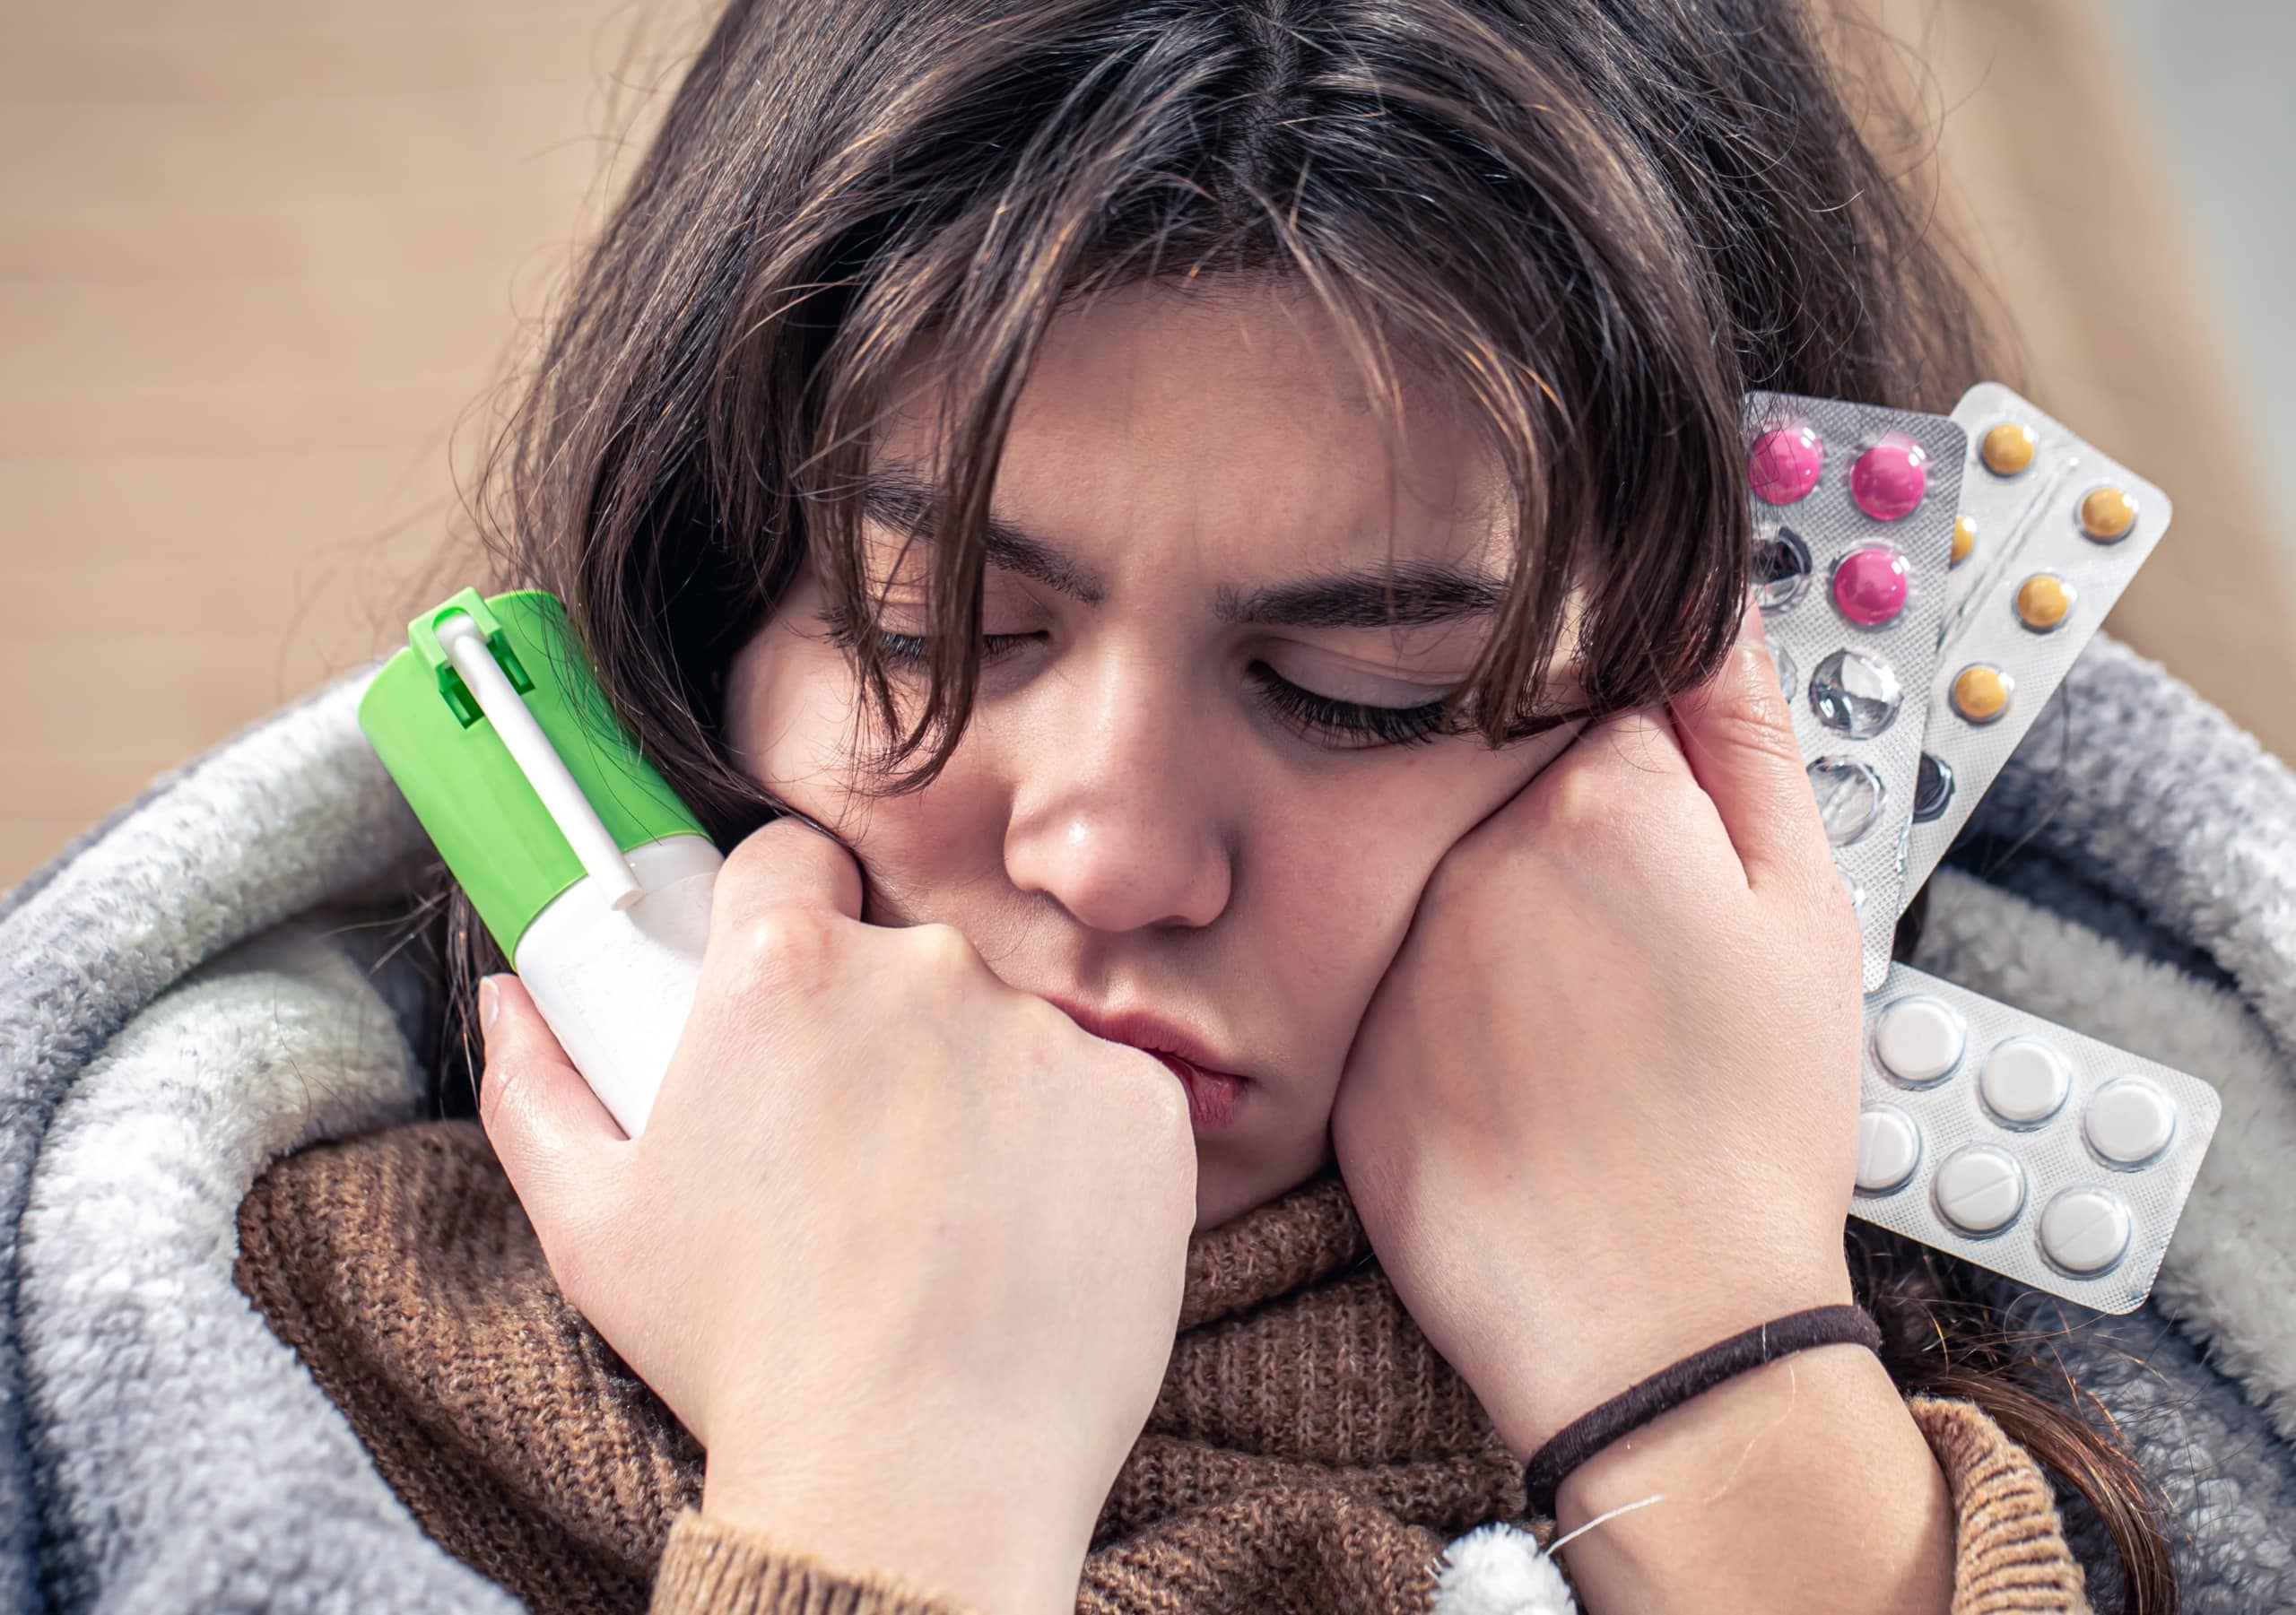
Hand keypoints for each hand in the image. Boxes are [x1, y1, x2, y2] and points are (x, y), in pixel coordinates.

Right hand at [478, 820, 1198, 1614]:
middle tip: (857, 1153)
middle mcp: (927, 969)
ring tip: (944, 1223)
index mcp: (784, 967)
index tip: (788, 999)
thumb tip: (511, 996)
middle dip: (881, 1027)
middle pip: (903, 952)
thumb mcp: (592, 1225)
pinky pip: (1100, 1095)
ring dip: (979, 1091)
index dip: (785, 916)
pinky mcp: (1143, 1103)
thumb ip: (536, 1084)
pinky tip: (1028, 1240)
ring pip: (1005, 1028)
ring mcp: (1046, 1035)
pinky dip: (1072, 1150)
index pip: (792, 860)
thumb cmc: (743, 1353)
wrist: (915, 1481)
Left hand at [1330, 607, 1863, 1458]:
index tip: (1677, 859)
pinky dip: (1454, 1014)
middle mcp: (1474, 851)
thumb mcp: (1805, 912)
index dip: (1656, 782)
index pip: (1608, 707)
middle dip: (1577, 848)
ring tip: (1581, 1042)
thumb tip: (1708, 601)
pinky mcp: (1349, 1040)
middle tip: (1635, 969)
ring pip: (1454, 884)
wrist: (1656, 1327)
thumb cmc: (1751, 1128)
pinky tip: (1518, 1087)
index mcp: (1603, 797)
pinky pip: (1401, 982)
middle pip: (1518, 789)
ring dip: (1508, 929)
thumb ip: (1749, 732)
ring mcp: (1398, 944)